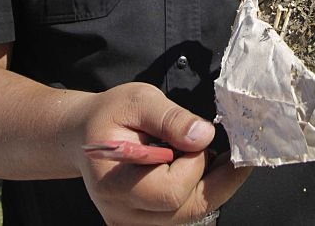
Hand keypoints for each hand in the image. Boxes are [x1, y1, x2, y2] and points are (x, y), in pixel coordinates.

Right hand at [63, 82, 250, 224]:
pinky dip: (200, 191)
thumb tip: (204, 136)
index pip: (170, 191)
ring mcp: (131, 220)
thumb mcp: (139, 100)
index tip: (201, 137)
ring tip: (213, 156)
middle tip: (229, 150)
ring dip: (211, 186)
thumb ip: (171, 118)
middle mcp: (121, 210)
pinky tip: (202, 167)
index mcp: (114, 182)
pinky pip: (182, 213)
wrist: (85, 133)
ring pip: (188, 215)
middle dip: (216, 179)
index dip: (195, 164)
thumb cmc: (109, 115)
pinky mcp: (143, 220)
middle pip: (185, 210)